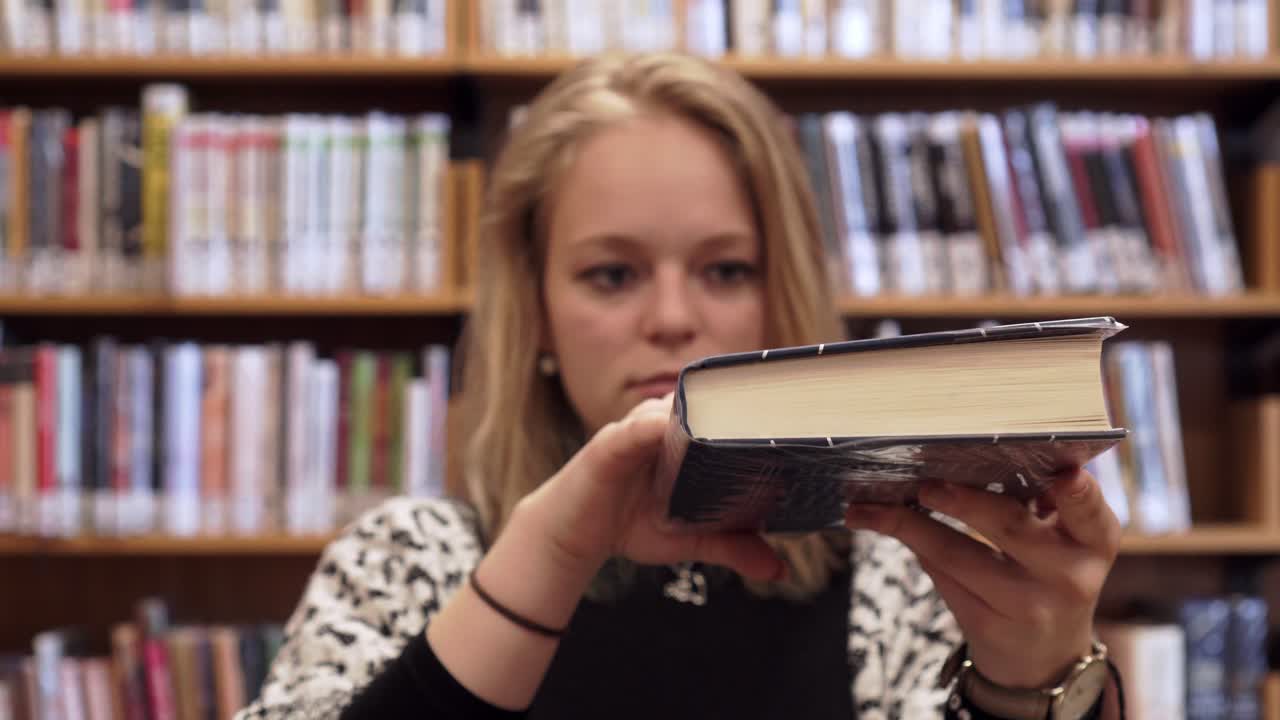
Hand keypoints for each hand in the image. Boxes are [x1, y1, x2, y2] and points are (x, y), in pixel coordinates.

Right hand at [516, 394, 784, 589]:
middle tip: (773, 411)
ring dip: (697, 410)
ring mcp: (633, 432)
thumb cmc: (629, 525)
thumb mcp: (689, 538)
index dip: (754, 406)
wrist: (571, 538)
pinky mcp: (607, 446)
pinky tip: (661, 429)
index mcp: (685, 439)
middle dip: (735, 404)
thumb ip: (732, 546)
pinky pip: (630, 431)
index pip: (723, 409)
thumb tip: (780, 570)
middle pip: (703, 402)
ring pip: (671, 410)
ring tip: (727, 417)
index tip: (790, 412)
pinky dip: (646, 427)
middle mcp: (662, 427)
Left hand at [844, 468, 1119, 689]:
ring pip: (957, 555)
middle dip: (962, 500)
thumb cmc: (1048, 574)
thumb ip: (1037, 502)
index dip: (1079, 493)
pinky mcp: (988, 627)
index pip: (1090, 513)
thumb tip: (969, 454)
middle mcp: (1069, 577)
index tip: (1064, 472)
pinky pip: (941, 577)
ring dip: (909, 525)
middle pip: (1009, 527)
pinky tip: (882, 525)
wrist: (1043, 658)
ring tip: (872, 506)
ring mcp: (1028, 607)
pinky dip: (912, 545)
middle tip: (926, 483)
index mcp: (1094, 542)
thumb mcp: (1062, 542)